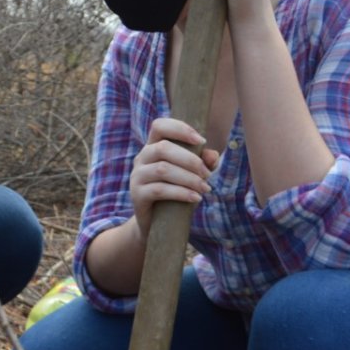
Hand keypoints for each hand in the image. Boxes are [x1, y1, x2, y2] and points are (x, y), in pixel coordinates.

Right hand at [129, 118, 219, 238]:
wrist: (156, 223)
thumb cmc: (176, 193)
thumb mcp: (192, 175)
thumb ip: (203, 162)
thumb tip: (212, 155)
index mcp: (153, 147)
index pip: (159, 126)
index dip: (179, 128)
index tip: (201, 141)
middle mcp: (142, 158)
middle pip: (163, 148)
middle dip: (190, 160)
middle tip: (208, 174)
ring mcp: (137, 176)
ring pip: (163, 169)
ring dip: (189, 178)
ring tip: (205, 188)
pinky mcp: (137, 194)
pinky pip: (159, 189)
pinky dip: (181, 193)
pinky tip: (196, 198)